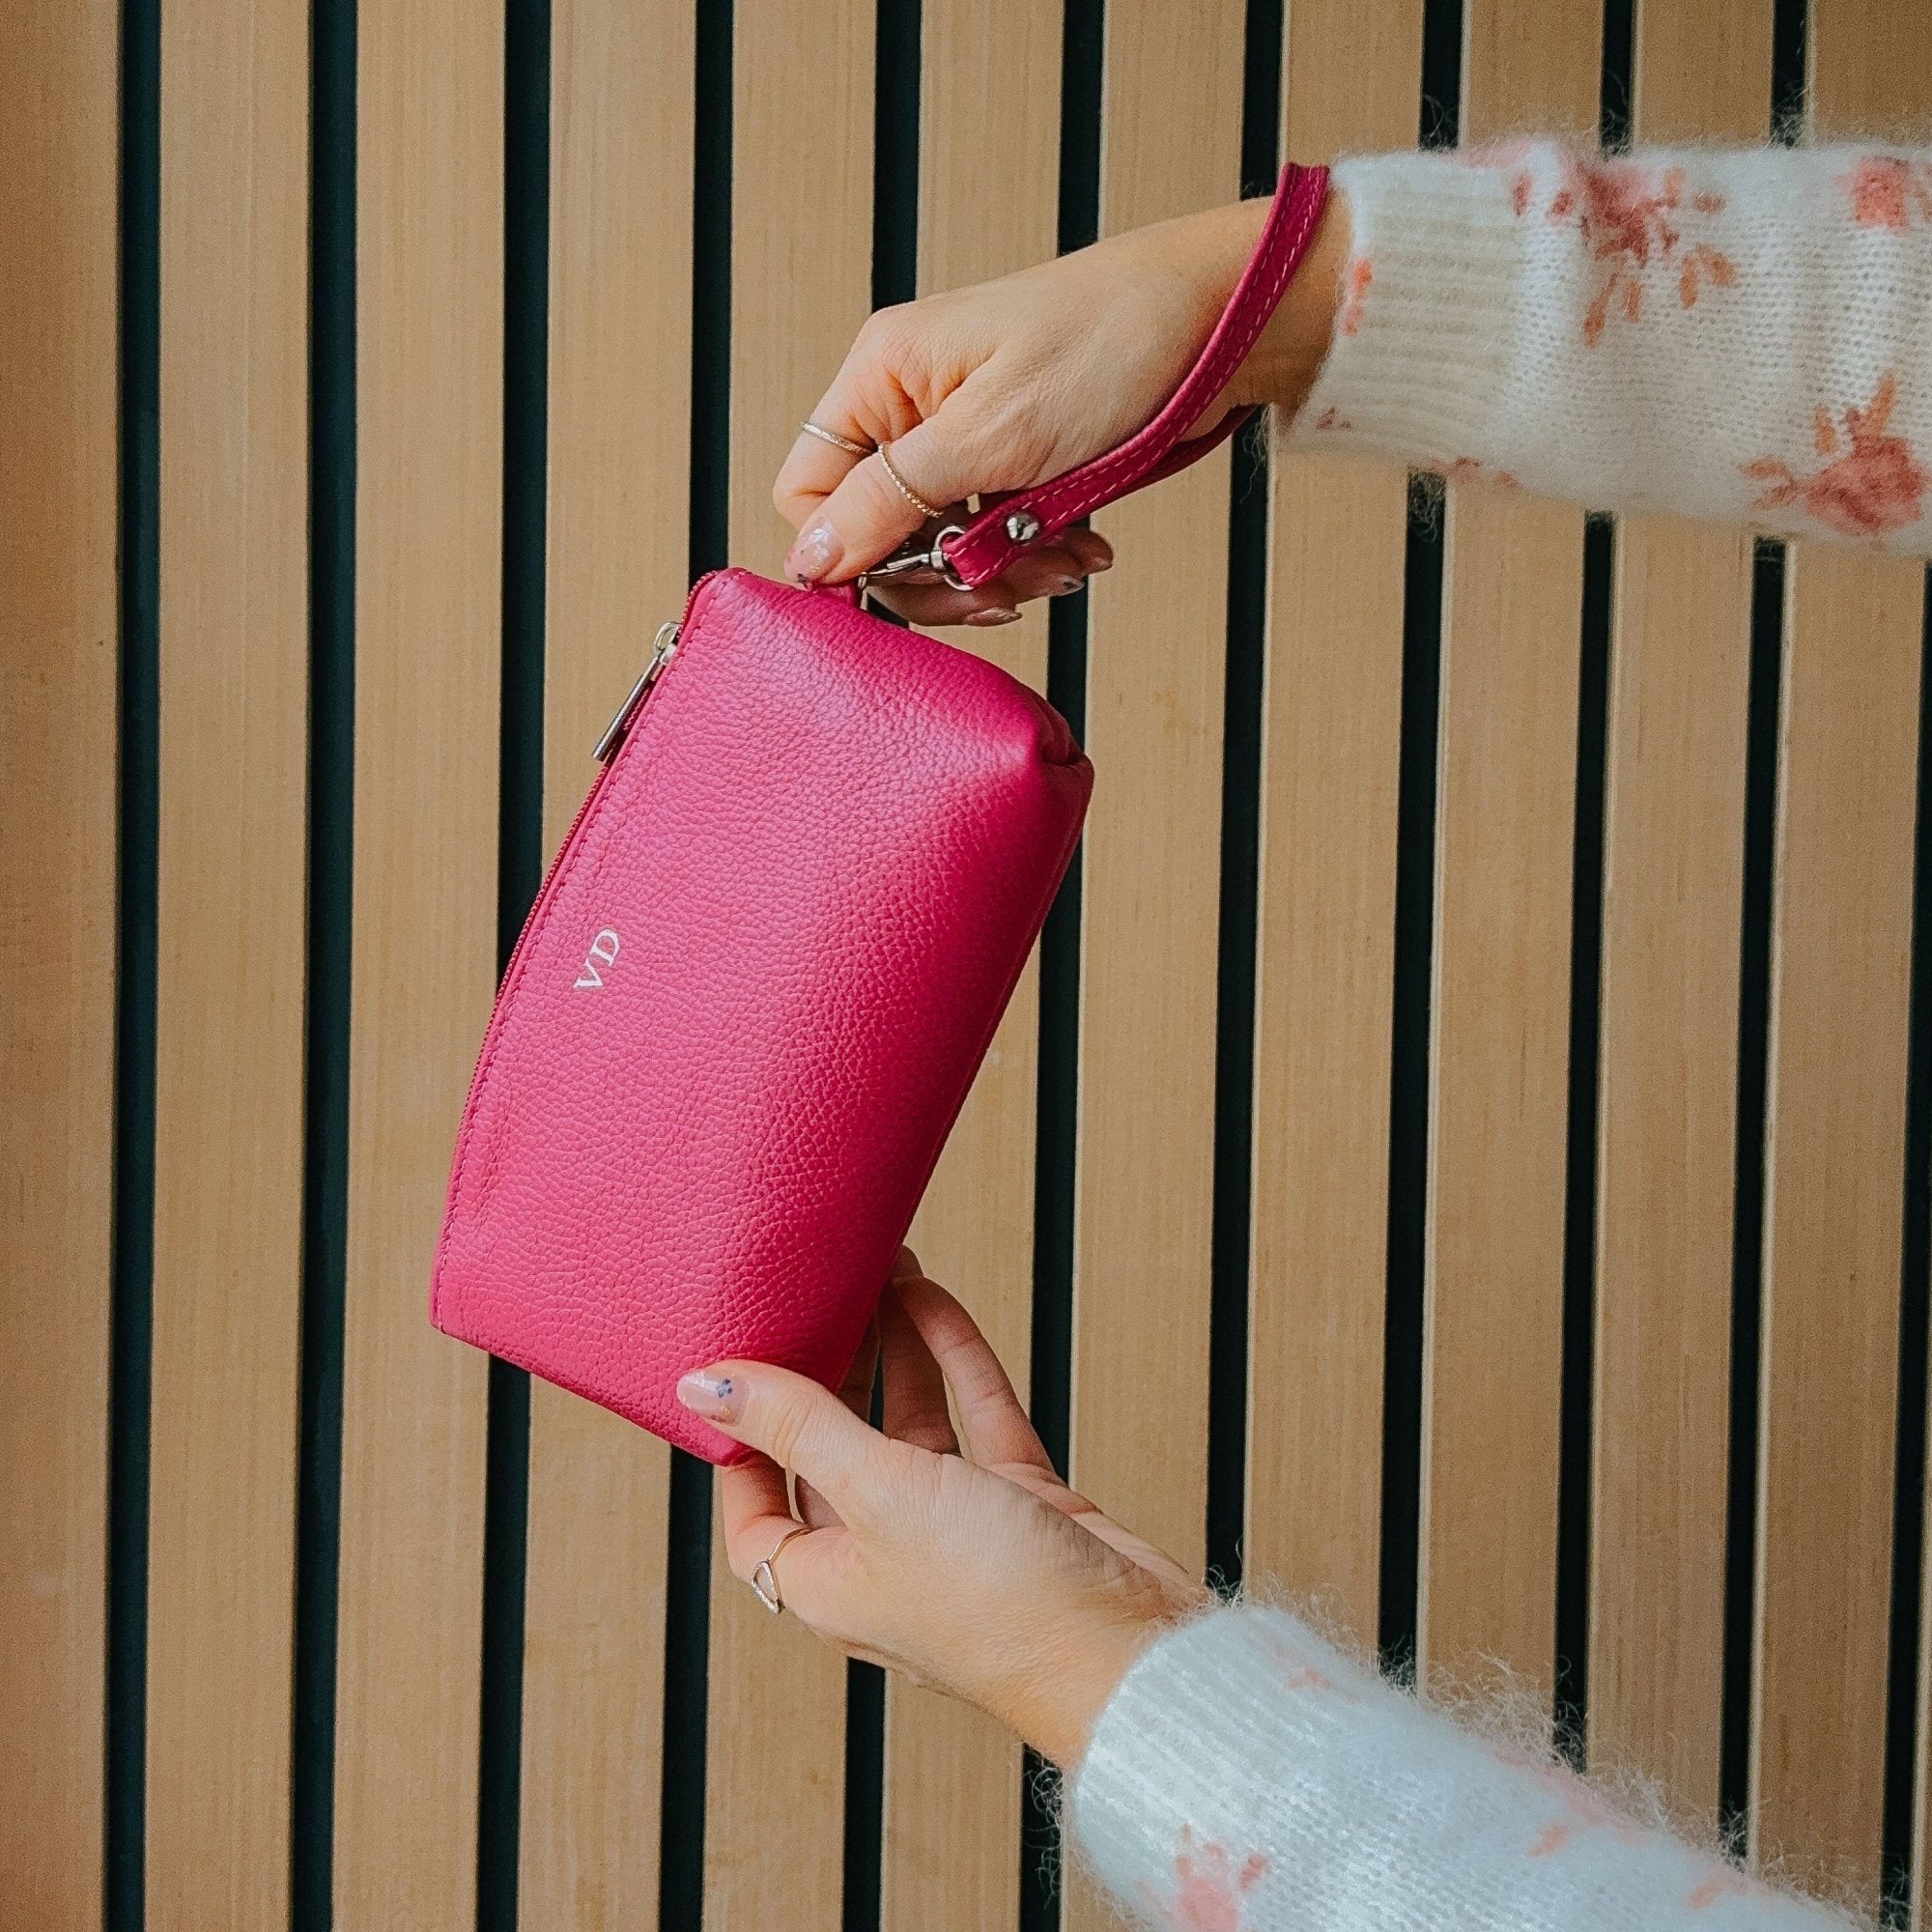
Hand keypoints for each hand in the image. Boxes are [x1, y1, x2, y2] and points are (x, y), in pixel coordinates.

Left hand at [677, 1250, 1208, 1767]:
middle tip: (816, 1300)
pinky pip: (975, 1422)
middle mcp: (883, 1562)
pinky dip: (955, 1363)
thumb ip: (796, 1425)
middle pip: (833, 1455)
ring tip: (877, 1275)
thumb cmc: (994, 1603)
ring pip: (909, 1428)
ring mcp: (955, 1534)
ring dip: (893, 1353)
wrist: (1130, 1652)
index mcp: (827, 1584)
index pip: (753, 1513)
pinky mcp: (1018, 1508)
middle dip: (825, 1375)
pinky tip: (932, 1303)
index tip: (737, 1369)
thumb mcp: (876, 1493)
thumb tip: (702, 1382)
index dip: (740, 1443)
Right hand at [771, 183, 1345, 625]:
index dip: (850, 554)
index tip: (913, 582)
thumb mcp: (989, 437)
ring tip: (1066, 561)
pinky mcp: (1015, 461)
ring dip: (1003, 572)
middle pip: (880, 534)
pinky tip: (1084, 546)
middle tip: (1006, 586)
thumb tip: (807, 561)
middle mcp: (911, 406)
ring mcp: (964, 435)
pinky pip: (998, 536)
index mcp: (881, 379)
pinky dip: (1038, 554)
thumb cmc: (1107, 346)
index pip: (810, 495)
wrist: (1219, 319)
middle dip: (945, 572)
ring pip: (944, 546)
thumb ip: (889, 501)